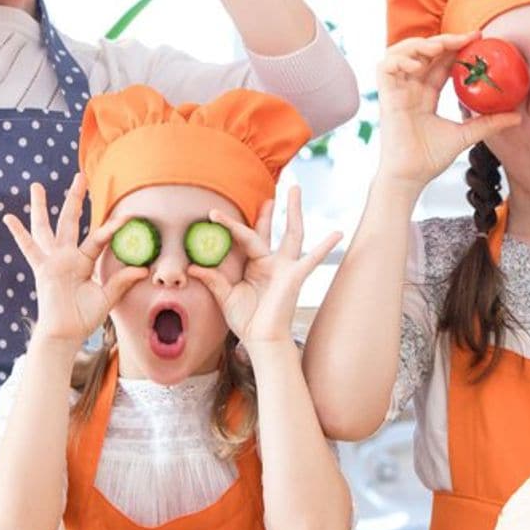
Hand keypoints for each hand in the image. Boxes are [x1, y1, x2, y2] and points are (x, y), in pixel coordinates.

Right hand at [2, 175, 146, 348]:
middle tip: (80, 177)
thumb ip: (121, 281)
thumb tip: (143, 268)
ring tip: (36, 185)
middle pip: (70, 220)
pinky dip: (18, 233)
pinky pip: (29, 248)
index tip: (129, 216)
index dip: (113, 227)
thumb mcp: (107, 297)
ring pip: (46, 227)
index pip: (99, 238)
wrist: (66, 334)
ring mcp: (52, 261)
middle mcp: (66, 256)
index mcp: (83, 261)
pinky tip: (9, 217)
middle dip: (74, 198)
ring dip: (41, 206)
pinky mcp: (42, 268)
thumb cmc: (84, 317)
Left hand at [186, 188, 341, 348]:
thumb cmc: (246, 320)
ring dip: (294, 211)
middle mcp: (271, 262)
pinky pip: (313, 258)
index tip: (213, 213)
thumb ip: (212, 279)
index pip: (243, 238)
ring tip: (296, 189)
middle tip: (272, 194)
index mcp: (254, 265)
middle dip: (270, 212)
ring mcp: (285, 267)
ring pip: (292, 233)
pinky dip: (325, 246)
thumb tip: (191, 267)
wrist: (261, 340)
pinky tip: (338, 233)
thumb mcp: (225, 296)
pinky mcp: (295, 276)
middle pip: (271, 230)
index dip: (229, 225)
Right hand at [375, 34, 520, 186]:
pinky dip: (400, 59)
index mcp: (426, 94)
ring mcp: (397, 91)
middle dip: (444, 40)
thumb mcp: (465, 135)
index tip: (478, 39)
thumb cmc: (430, 158)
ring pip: (401, 52)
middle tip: (467, 37)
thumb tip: (517, 117)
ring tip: (440, 46)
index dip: (456, 48)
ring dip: (420, 44)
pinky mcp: (385, 96)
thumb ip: (488, 123)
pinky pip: (385, 67)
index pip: (440, 62)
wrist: (411, 177)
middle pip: (424, 52)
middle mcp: (411, 88)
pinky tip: (418, 64)